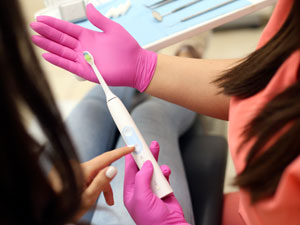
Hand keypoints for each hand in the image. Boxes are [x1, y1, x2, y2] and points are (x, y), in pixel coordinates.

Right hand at [30, 4, 156, 91]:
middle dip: (47, 33)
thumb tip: (89, 6)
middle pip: (61, 39)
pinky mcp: (87, 72)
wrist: (136, 64)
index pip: (67, 29)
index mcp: (88, 37)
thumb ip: (98, 19)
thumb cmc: (127, 48)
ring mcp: (84, 60)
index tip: (41, 19)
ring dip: (49, 46)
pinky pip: (69, 66)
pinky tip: (47, 55)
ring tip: (35, 39)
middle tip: (33, 27)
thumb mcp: (112, 29)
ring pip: (62, 52)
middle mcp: (84, 48)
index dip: (54, 24)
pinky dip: (58, 61)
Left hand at [48, 146, 133, 220]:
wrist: (47, 213)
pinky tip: (89, 196)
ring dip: (99, 187)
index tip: (130, 147)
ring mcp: (74, 170)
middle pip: (101, 170)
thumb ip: (101, 182)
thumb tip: (113, 169)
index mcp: (83, 170)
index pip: (106, 157)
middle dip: (107, 184)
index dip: (120, 152)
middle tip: (110, 200)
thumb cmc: (64, 208)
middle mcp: (78, 166)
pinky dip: (91, 185)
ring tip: (97, 203)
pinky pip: (87, 176)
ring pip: (94, 174)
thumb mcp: (87, 198)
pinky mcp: (71, 174)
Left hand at [124, 141, 188, 224]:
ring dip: (155, 160)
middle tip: (145, 142)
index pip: (129, 169)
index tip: (131, 143)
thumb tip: (146, 164)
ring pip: (154, 169)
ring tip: (155, 147)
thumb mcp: (141, 197)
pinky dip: (165, 172)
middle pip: (142, 166)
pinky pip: (164, 176)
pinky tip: (166, 171)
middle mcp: (141, 188)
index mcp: (131, 191)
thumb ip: (142, 178)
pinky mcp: (164, 190)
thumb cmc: (151, 220)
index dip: (130, 155)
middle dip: (144, 154)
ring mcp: (153, 189)